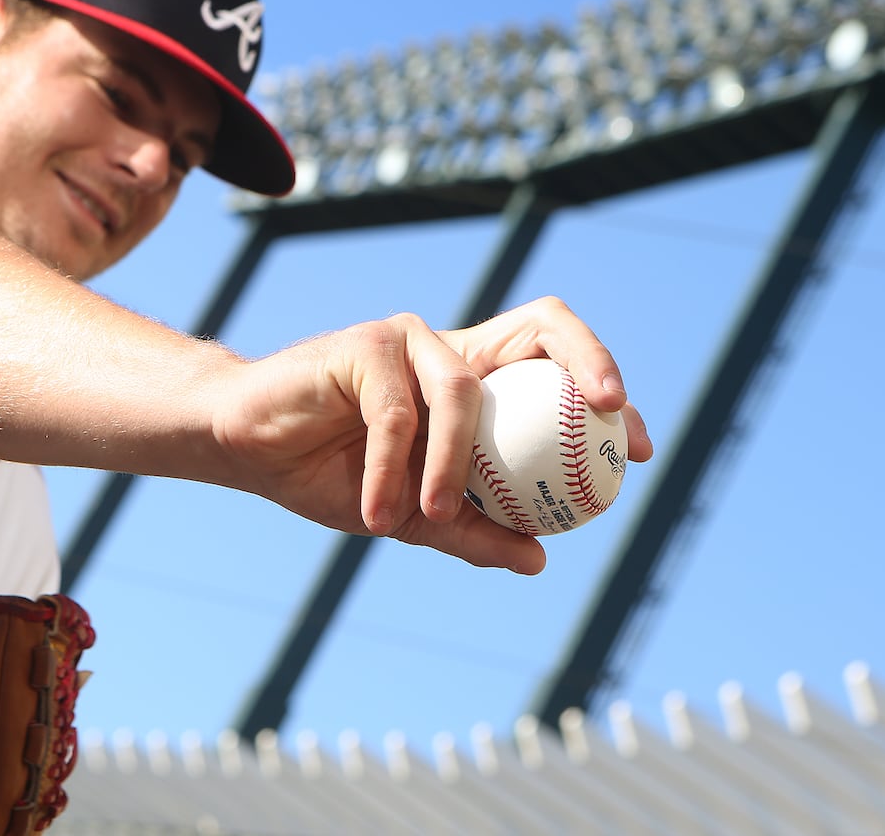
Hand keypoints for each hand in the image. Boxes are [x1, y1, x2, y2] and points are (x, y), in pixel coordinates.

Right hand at [209, 297, 651, 573]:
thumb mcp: (412, 514)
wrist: (248, 450)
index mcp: (474, 380)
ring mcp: (408, 339)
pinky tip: (380, 512)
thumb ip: (471, 530)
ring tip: (428, 517)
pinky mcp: (362, 345)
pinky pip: (395, 413)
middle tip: (608, 416)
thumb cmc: (329, 473)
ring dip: (452, 466)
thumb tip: (539, 559)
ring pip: (463, 392)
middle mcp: (450, 349)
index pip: (555, 363)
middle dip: (589, 360)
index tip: (637, 450)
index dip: (605, 391)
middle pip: (541, 325)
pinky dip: (392, 468)